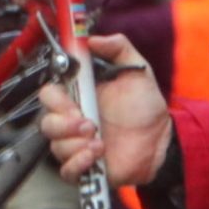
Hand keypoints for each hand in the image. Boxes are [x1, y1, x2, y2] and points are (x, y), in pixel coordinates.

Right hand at [35, 33, 173, 184]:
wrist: (162, 140)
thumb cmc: (146, 108)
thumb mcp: (136, 69)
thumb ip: (118, 48)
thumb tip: (93, 39)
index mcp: (79, 97)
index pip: (48, 94)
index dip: (55, 98)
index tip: (73, 100)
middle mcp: (73, 121)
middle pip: (46, 123)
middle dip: (65, 124)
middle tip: (89, 124)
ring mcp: (76, 145)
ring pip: (56, 146)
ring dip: (77, 144)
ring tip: (100, 142)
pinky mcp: (84, 167)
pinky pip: (66, 169)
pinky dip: (78, 163)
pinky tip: (96, 156)